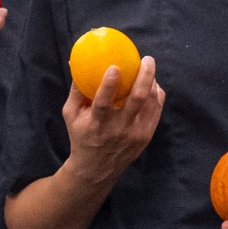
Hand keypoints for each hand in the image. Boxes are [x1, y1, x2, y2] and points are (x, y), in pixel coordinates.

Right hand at [65, 56, 165, 178]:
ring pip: (150, 103)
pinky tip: (153, 84)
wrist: (97, 169)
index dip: (109, 85)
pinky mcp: (146, 136)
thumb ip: (76, 91)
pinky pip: (156, 110)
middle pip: (137, 99)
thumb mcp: (71, 115)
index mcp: (97, 124)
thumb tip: (77, 64)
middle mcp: (118, 129)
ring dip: (152, 82)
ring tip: (149, 68)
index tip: (114, 67)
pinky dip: (156, 95)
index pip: (103, 103)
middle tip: (147, 59)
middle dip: (145, 76)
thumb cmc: (81, 136)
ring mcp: (135, 134)